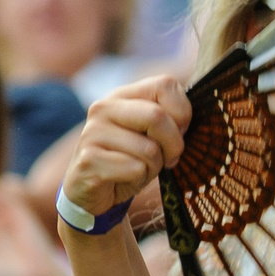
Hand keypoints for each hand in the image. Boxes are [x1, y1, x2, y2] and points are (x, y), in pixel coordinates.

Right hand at [62, 73, 190, 229]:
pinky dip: (138, 179)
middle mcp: (103, 108)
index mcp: (122, 95)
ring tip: (139, 169)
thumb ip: (168, 120)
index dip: (182, 113)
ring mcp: (92, 133)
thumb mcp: (151, 135)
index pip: (165, 84)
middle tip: (169, 159)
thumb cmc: (129, 160)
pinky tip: (123, 179)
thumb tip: (186, 122)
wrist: (92, 191)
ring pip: (149, 150)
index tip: (179, 132)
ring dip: (154, 167)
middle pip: (157, 117)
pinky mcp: (89, 160)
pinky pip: (135, 169)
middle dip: (173, 144)